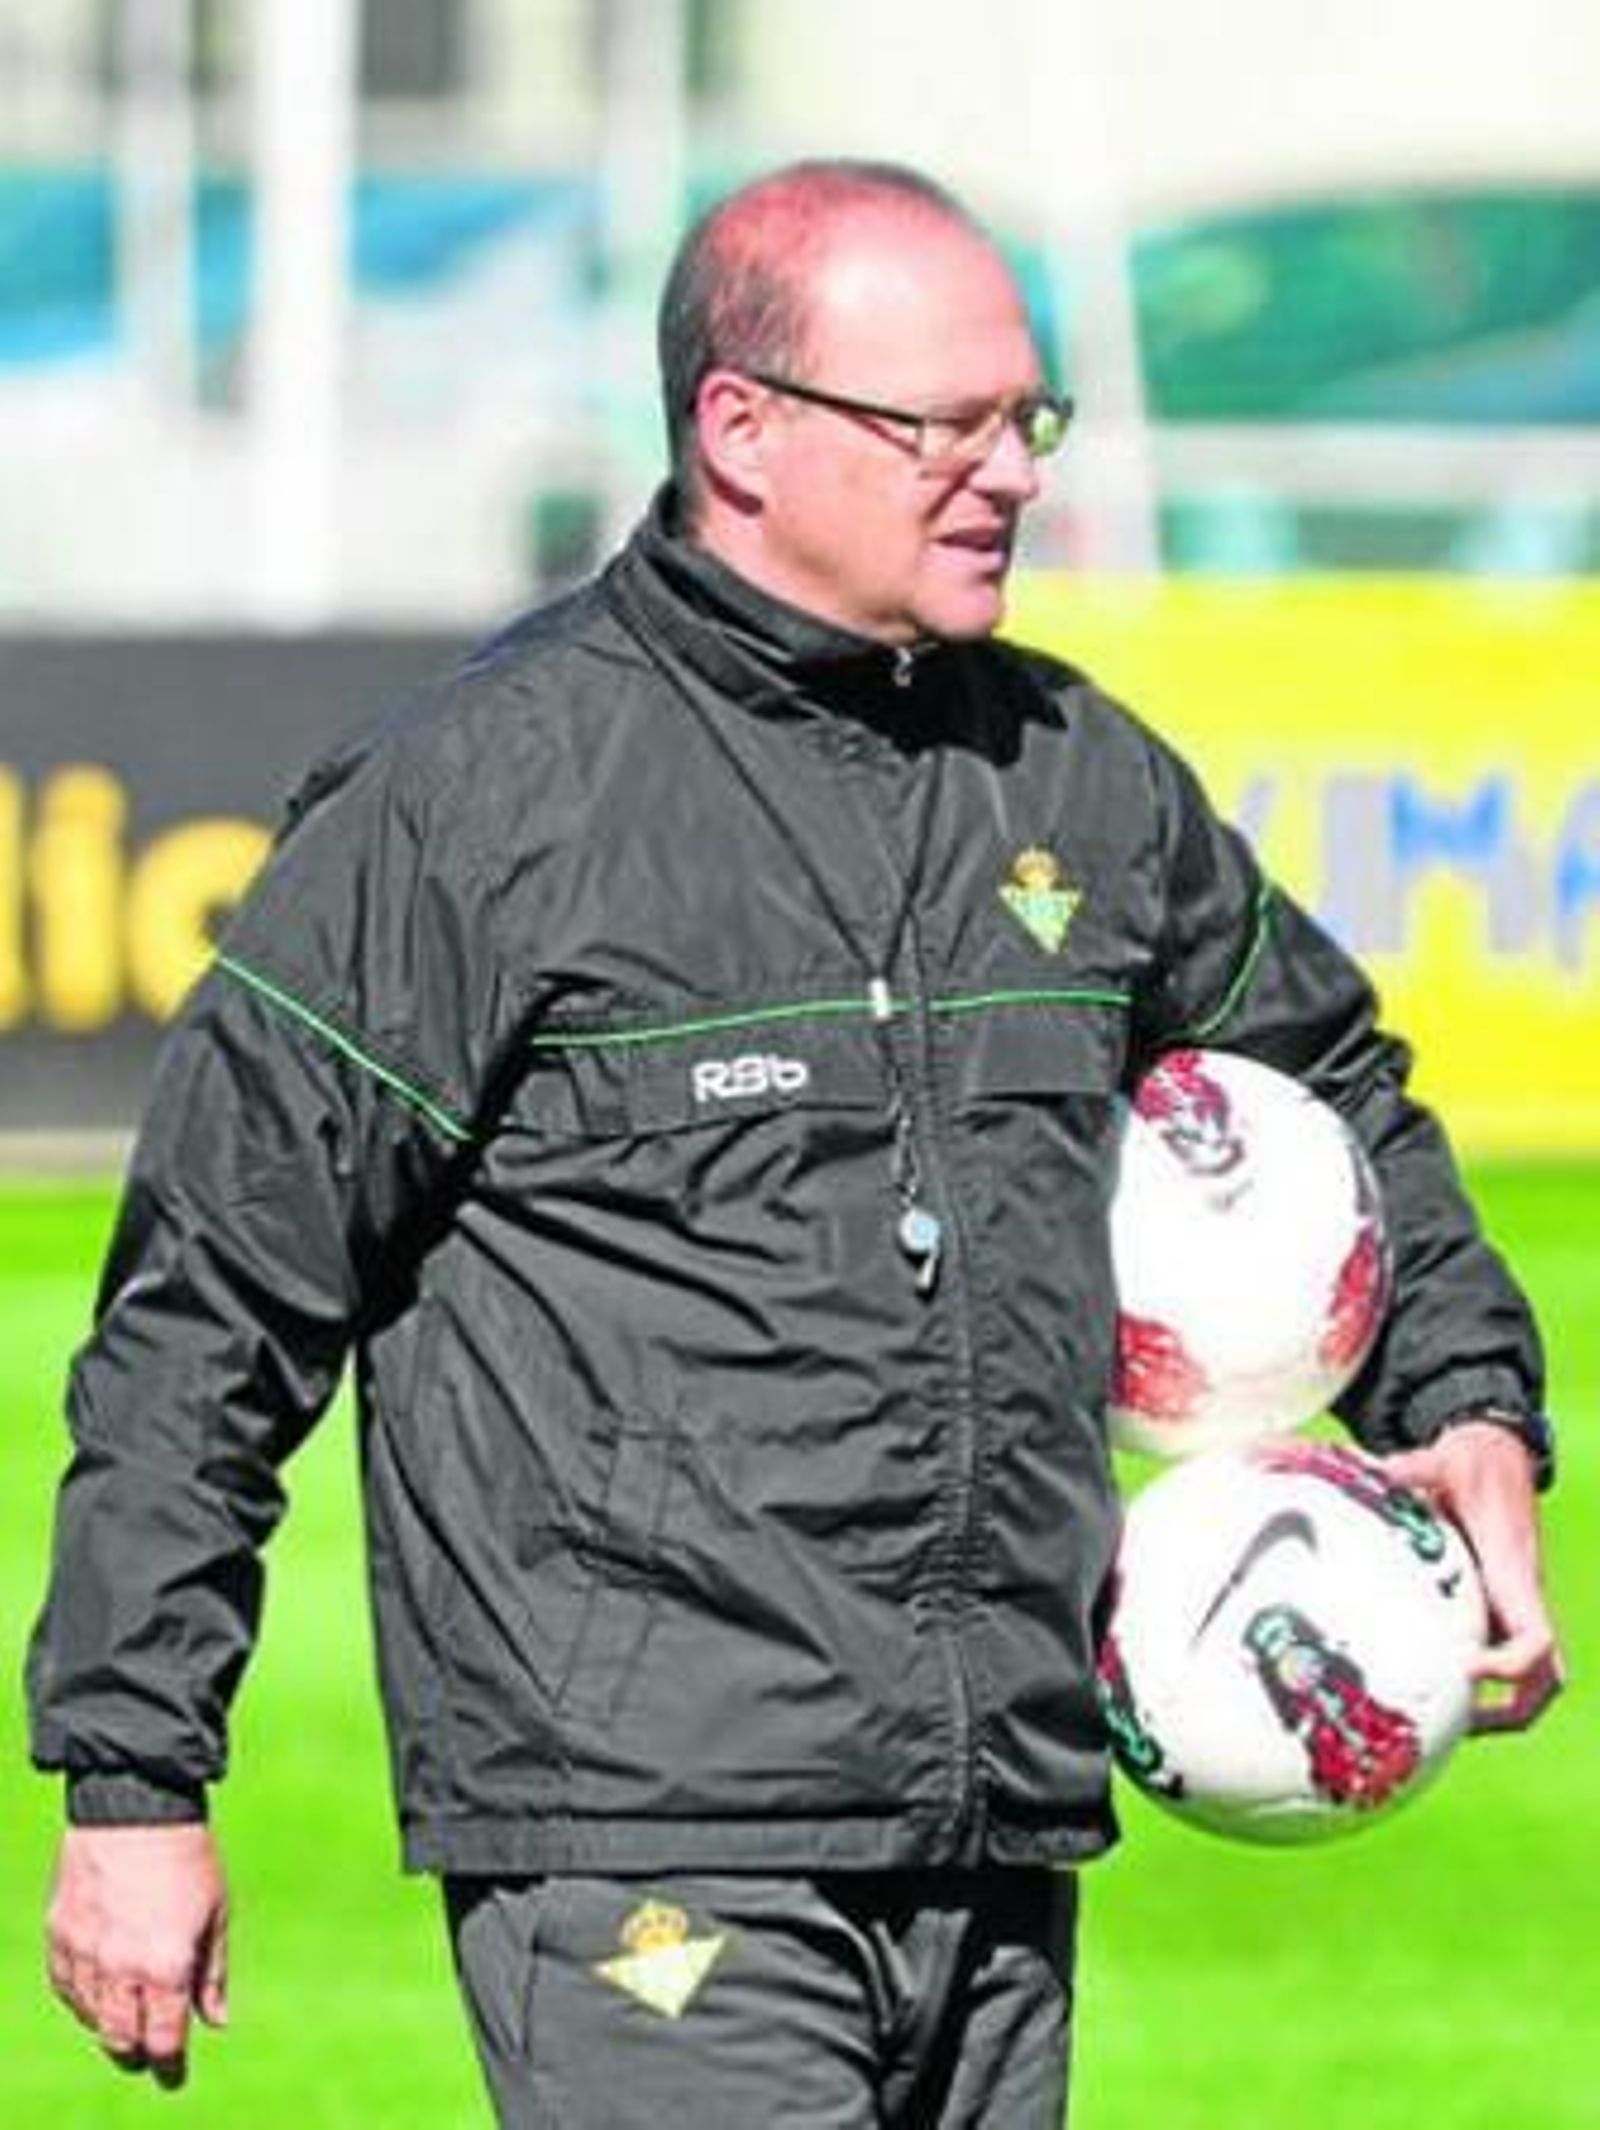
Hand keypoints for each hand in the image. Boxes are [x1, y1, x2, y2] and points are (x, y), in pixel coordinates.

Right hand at [46, 1823, 228, 2087]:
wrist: (136, 1806)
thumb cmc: (186, 1855)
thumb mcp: (216, 1913)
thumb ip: (213, 1973)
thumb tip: (216, 2021)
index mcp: (165, 1966)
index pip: (162, 2040)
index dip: (168, 2064)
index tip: (173, 2074)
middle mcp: (120, 1968)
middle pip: (120, 2039)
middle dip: (136, 2052)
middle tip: (149, 2052)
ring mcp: (84, 1952)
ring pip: (90, 2016)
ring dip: (109, 2025)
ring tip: (126, 2019)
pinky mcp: (60, 1933)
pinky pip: (65, 1986)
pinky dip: (81, 1998)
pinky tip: (97, 1992)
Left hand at [1384, 1421, 1564, 1734]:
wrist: (1499, 1454)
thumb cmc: (1470, 1463)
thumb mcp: (1439, 1461)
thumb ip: (1406, 1470)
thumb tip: (1363, 1471)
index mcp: (1513, 1572)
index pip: (1535, 1638)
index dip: (1510, 1665)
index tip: (1465, 1667)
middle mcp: (1522, 1596)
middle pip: (1546, 1675)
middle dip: (1514, 1708)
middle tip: (1456, 1722)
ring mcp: (1515, 1604)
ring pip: (1536, 1676)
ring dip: (1504, 1708)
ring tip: (1446, 1722)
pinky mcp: (1501, 1603)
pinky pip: (1508, 1654)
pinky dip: (1488, 1682)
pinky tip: (1434, 1682)